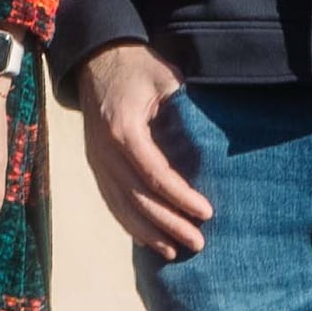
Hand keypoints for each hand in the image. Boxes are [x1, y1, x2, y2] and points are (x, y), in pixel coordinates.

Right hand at [73, 43, 214, 258]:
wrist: (95, 59)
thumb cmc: (136, 65)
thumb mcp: (164, 76)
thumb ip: (185, 105)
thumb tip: (216, 136)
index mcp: (123, 129)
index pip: (154, 173)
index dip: (181, 197)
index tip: (207, 212)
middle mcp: (105, 151)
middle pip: (138, 197)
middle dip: (168, 224)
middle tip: (197, 242)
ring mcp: (97, 160)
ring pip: (121, 205)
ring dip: (149, 232)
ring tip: (174, 252)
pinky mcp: (96, 164)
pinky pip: (111, 200)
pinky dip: (130, 223)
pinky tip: (149, 239)